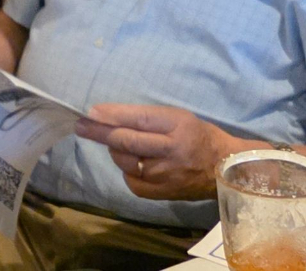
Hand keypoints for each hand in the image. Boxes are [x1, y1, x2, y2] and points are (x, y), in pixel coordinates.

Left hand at [75, 104, 238, 201]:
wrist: (224, 168)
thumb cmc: (198, 136)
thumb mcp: (178, 118)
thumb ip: (148, 119)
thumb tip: (110, 117)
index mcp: (179, 126)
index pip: (140, 119)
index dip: (114, 116)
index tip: (91, 112)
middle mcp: (172, 151)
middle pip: (128, 142)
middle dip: (100, 132)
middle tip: (81, 126)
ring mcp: (167, 175)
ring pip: (126, 162)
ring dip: (115, 151)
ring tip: (117, 143)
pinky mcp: (162, 193)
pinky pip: (132, 180)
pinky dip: (127, 170)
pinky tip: (133, 163)